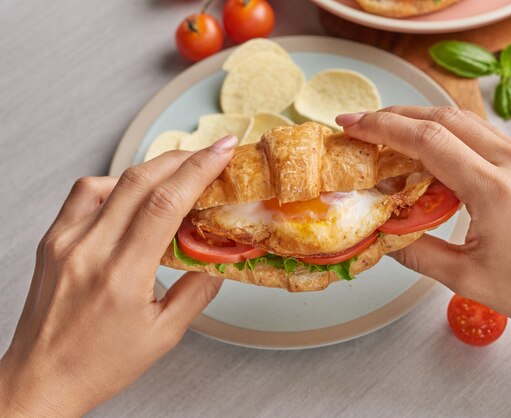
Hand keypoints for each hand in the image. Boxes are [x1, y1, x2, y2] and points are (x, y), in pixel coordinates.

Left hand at [0, 135, 237, 416]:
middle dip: (183, 159)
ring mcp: (65, 241)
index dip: (199, 169)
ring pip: (111, 180)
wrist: (40, 379)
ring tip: (177, 174)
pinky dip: (116, 184)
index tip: (222, 151)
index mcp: (121, 275)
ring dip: (152, 169)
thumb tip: (219, 260)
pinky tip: (132, 194)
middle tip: (210, 154)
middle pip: (140, 181)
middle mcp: (89, 250)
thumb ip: (197, 292)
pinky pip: (85, 194)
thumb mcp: (163, 335)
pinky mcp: (52, 239)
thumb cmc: (97, 364)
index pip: (165, 203)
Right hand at [337, 107, 510, 354]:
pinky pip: (484, 136)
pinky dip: (449, 135)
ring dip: (423, 121)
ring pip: (465, 121)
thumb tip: (383, 238)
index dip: (383, 127)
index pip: (428, 140)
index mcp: (496, 190)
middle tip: (363, 125)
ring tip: (390, 135)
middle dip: (396, 115)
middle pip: (444, 117)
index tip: (352, 124)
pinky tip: (433, 153)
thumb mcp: (470, 279)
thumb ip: (419, 253)